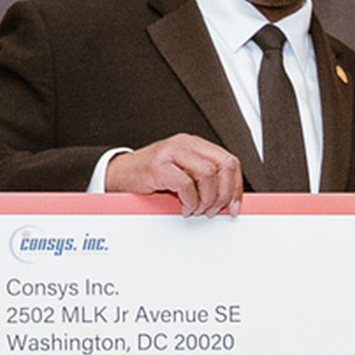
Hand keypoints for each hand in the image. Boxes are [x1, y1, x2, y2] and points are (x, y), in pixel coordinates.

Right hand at [104, 134, 243, 216]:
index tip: (234, 206)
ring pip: (207, 174)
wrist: (119, 175)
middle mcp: (185, 144)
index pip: (229, 161)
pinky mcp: (158, 165)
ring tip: (196, 209)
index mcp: (195, 145)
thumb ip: (205, 181)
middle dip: (224, 193)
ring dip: (206, 199)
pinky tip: (184, 208)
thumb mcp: (184, 175)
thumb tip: (229, 201)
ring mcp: (171, 152)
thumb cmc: (152, 177)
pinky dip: (190, 201)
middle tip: (214, 210)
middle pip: (223, 165)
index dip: (236, 186)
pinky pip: (186, 184)